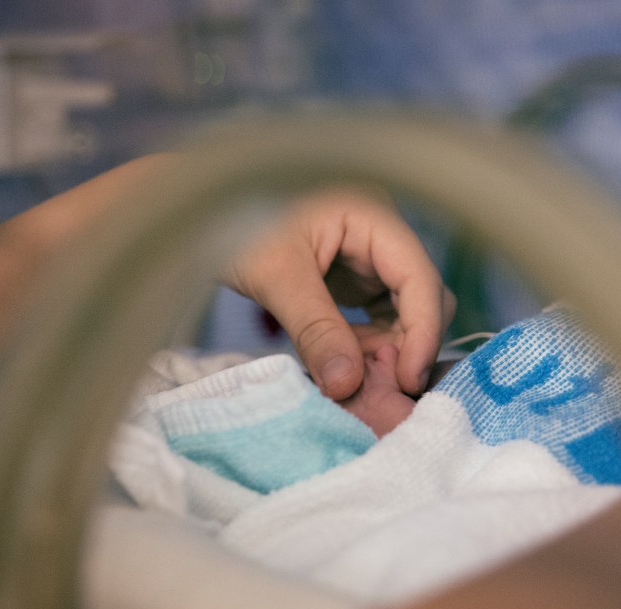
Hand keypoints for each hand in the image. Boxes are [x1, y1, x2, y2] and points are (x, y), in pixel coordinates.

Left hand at [225, 188, 454, 400]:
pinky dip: (366, 346)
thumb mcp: (274, 276)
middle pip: (423, 297)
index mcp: (373, 216)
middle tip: (375, 387)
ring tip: (349, 377)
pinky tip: (339, 362)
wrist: (197, 209)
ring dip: (385, 350)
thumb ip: (315, 330)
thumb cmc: (230, 220)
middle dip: (407, 345)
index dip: (423, 333)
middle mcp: (380, 234)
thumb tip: (347, 385)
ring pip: (403, 312)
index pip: (421, 278)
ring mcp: (368, 256)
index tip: (406, 381)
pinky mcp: (352, 277)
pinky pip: (377, 318)